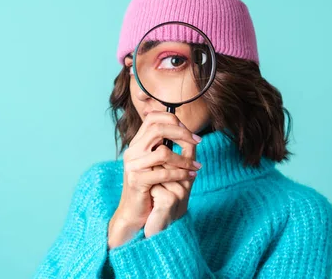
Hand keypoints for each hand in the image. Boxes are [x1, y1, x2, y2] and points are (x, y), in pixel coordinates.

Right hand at [108, 112, 200, 248]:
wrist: (133, 212)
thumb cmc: (149, 187)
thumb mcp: (155, 163)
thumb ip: (163, 146)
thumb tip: (182, 128)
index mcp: (137, 143)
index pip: (152, 118)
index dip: (172, 119)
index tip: (189, 130)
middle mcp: (132, 151)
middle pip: (158, 129)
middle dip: (182, 133)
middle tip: (198, 141)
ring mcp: (133, 165)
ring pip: (163, 152)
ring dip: (184, 159)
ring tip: (196, 166)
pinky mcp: (137, 181)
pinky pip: (164, 173)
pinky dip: (180, 174)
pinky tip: (191, 176)